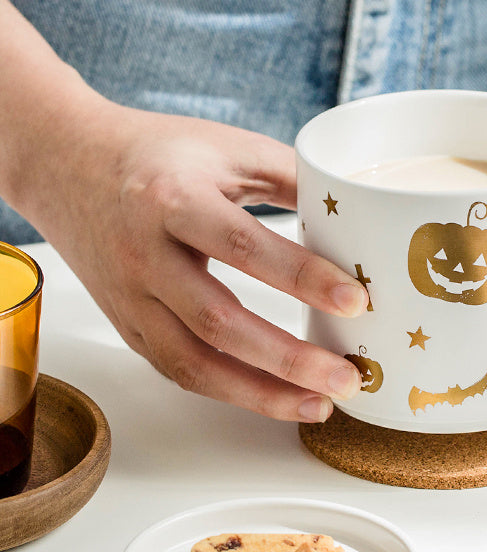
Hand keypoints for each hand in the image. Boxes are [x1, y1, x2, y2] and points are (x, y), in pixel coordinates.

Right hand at [27, 99, 368, 420]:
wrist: (66, 164)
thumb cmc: (156, 153)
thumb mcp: (227, 147)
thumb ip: (291, 176)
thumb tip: (354, 216)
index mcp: (174, 199)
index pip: (244, 246)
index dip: (302, 277)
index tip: (356, 302)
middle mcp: (146, 255)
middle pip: (218, 322)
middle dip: (289, 359)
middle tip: (347, 378)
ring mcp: (131, 298)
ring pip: (194, 364)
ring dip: (261, 394)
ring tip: (320, 404)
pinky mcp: (128, 325)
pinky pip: (179, 370)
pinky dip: (230, 391)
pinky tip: (275, 397)